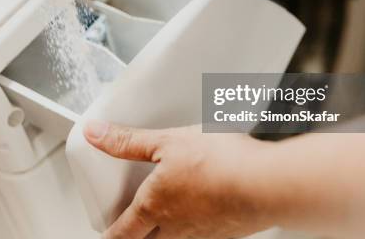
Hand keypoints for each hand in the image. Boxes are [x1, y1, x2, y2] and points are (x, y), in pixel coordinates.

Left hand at [83, 121, 276, 238]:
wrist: (270, 183)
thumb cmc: (221, 162)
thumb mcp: (167, 141)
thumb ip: (129, 141)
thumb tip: (95, 135)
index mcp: (155, 206)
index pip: (123, 232)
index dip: (111, 234)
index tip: (105, 234)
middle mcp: (177, 227)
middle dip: (136, 236)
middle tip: (130, 226)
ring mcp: (204, 232)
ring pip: (176, 238)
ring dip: (166, 230)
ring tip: (164, 213)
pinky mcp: (228, 230)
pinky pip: (202, 233)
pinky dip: (195, 224)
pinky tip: (204, 205)